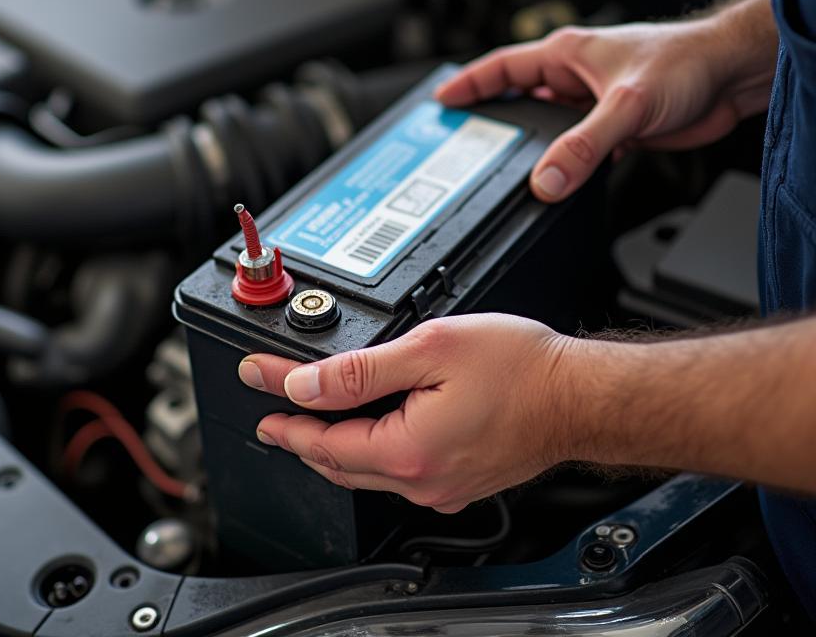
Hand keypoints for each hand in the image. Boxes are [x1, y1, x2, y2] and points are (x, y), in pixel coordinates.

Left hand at [238, 314, 574, 512]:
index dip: (282, 411)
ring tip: (303, 426)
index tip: (255, 384)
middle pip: (339, 462)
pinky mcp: (459, 480)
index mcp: (408, 449)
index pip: (322, 436)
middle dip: (298, 437)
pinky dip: (367, 452)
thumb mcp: (430, 348)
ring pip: (366, 472)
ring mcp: (442, 485)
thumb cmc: (521, 368)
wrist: (578, 395)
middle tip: (269, 416)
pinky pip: (396, 472)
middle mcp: (422, 479)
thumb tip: (306, 384)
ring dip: (330, 447)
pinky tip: (363, 434)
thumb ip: (361, 370)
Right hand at [436, 12, 775, 202]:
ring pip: (551, 127)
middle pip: (521, 99)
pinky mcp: (618, 125)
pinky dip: (567, 163)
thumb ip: (583, 146)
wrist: (733, 74)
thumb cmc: (686, 62)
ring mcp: (596, 101)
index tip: (443, 101)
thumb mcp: (625, 106)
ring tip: (507, 168)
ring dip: (535, 147)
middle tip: (466, 141)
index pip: (502, 67)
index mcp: (566, 55)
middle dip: (495, 119)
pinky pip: (579, 147)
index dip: (469, 83)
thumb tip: (546, 180)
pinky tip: (562, 180)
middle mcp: (577, 76)